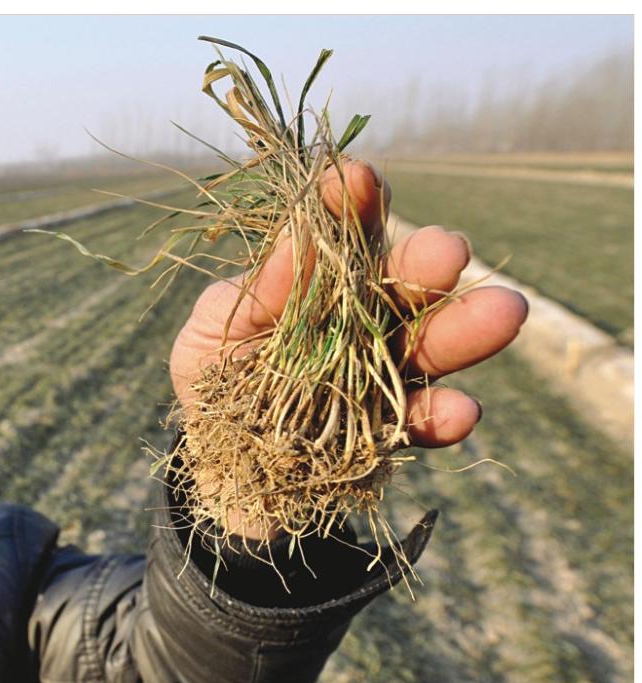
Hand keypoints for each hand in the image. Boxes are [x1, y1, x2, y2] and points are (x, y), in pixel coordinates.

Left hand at [170, 160, 528, 449]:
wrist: (212, 468)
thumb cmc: (211, 381)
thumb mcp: (212, 332)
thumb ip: (252, 293)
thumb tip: (296, 241)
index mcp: (316, 281)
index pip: (342, 231)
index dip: (351, 203)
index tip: (355, 181)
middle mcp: (359, 319)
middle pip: (402, 284)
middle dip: (426, 264)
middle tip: (449, 251)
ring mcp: (378, 375)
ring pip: (429, 346)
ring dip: (464, 331)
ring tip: (505, 312)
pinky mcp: (387, 434)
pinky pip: (419, 422)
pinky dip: (441, 417)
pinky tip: (461, 411)